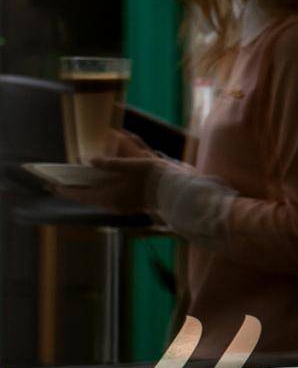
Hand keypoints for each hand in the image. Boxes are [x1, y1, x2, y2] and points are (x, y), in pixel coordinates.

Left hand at [48, 130, 168, 213]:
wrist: (177, 191)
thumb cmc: (156, 176)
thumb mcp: (133, 164)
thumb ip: (110, 163)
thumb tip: (90, 160)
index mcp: (111, 196)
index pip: (81, 195)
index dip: (64, 190)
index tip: (51, 186)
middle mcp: (114, 205)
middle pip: (87, 199)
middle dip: (74, 191)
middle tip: (59, 184)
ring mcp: (122, 207)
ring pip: (98, 201)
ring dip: (87, 193)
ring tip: (78, 184)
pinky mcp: (130, 207)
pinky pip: (108, 201)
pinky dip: (100, 194)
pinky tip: (100, 187)